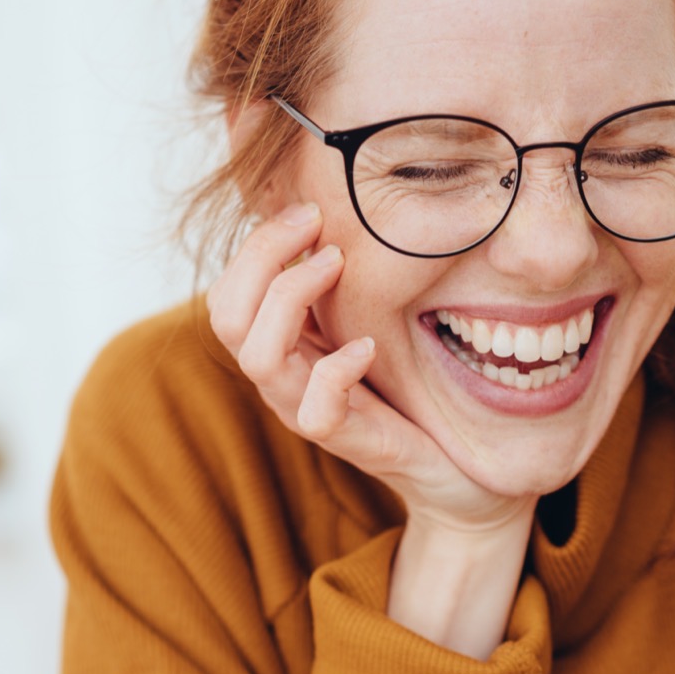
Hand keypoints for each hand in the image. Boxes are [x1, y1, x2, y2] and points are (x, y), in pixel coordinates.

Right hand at [206, 203, 533, 533]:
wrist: (449, 465)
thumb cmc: (403, 385)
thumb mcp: (360, 322)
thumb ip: (333, 284)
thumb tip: (330, 208)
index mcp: (277, 347)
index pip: (226, 295)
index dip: (256, 246)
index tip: (308, 210)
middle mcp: (280, 380)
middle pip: (227, 318)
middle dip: (264, 257)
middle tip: (317, 224)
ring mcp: (305, 411)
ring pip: (259, 358)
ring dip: (291, 297)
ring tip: (336, 264)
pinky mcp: (344, 440)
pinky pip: (316, 409)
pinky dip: (338, 369)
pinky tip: (369, 345)